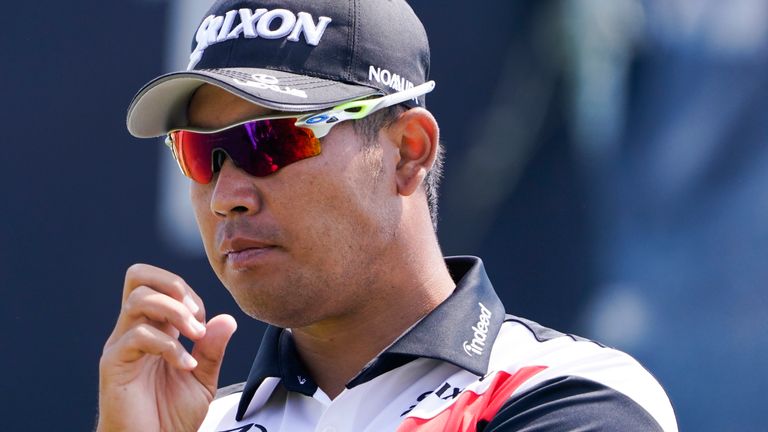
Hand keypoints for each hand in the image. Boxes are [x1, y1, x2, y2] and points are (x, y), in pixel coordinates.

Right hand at [97, 264, 236, 431]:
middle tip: (195, 314)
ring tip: (195, 336)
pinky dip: (169, 346)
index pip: (160, 284)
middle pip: (138, 277)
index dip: (187, 294)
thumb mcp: (202, 379)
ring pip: (138, 299)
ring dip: (174, 312)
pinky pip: (137, 336)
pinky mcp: (113, 364)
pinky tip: (186, 365)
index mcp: (153, 329)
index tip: (203, 323)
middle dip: (173, 285)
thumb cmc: (169, 417)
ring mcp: (121, 345)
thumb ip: (212, 349)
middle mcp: (133, 331)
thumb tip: (227, 319)